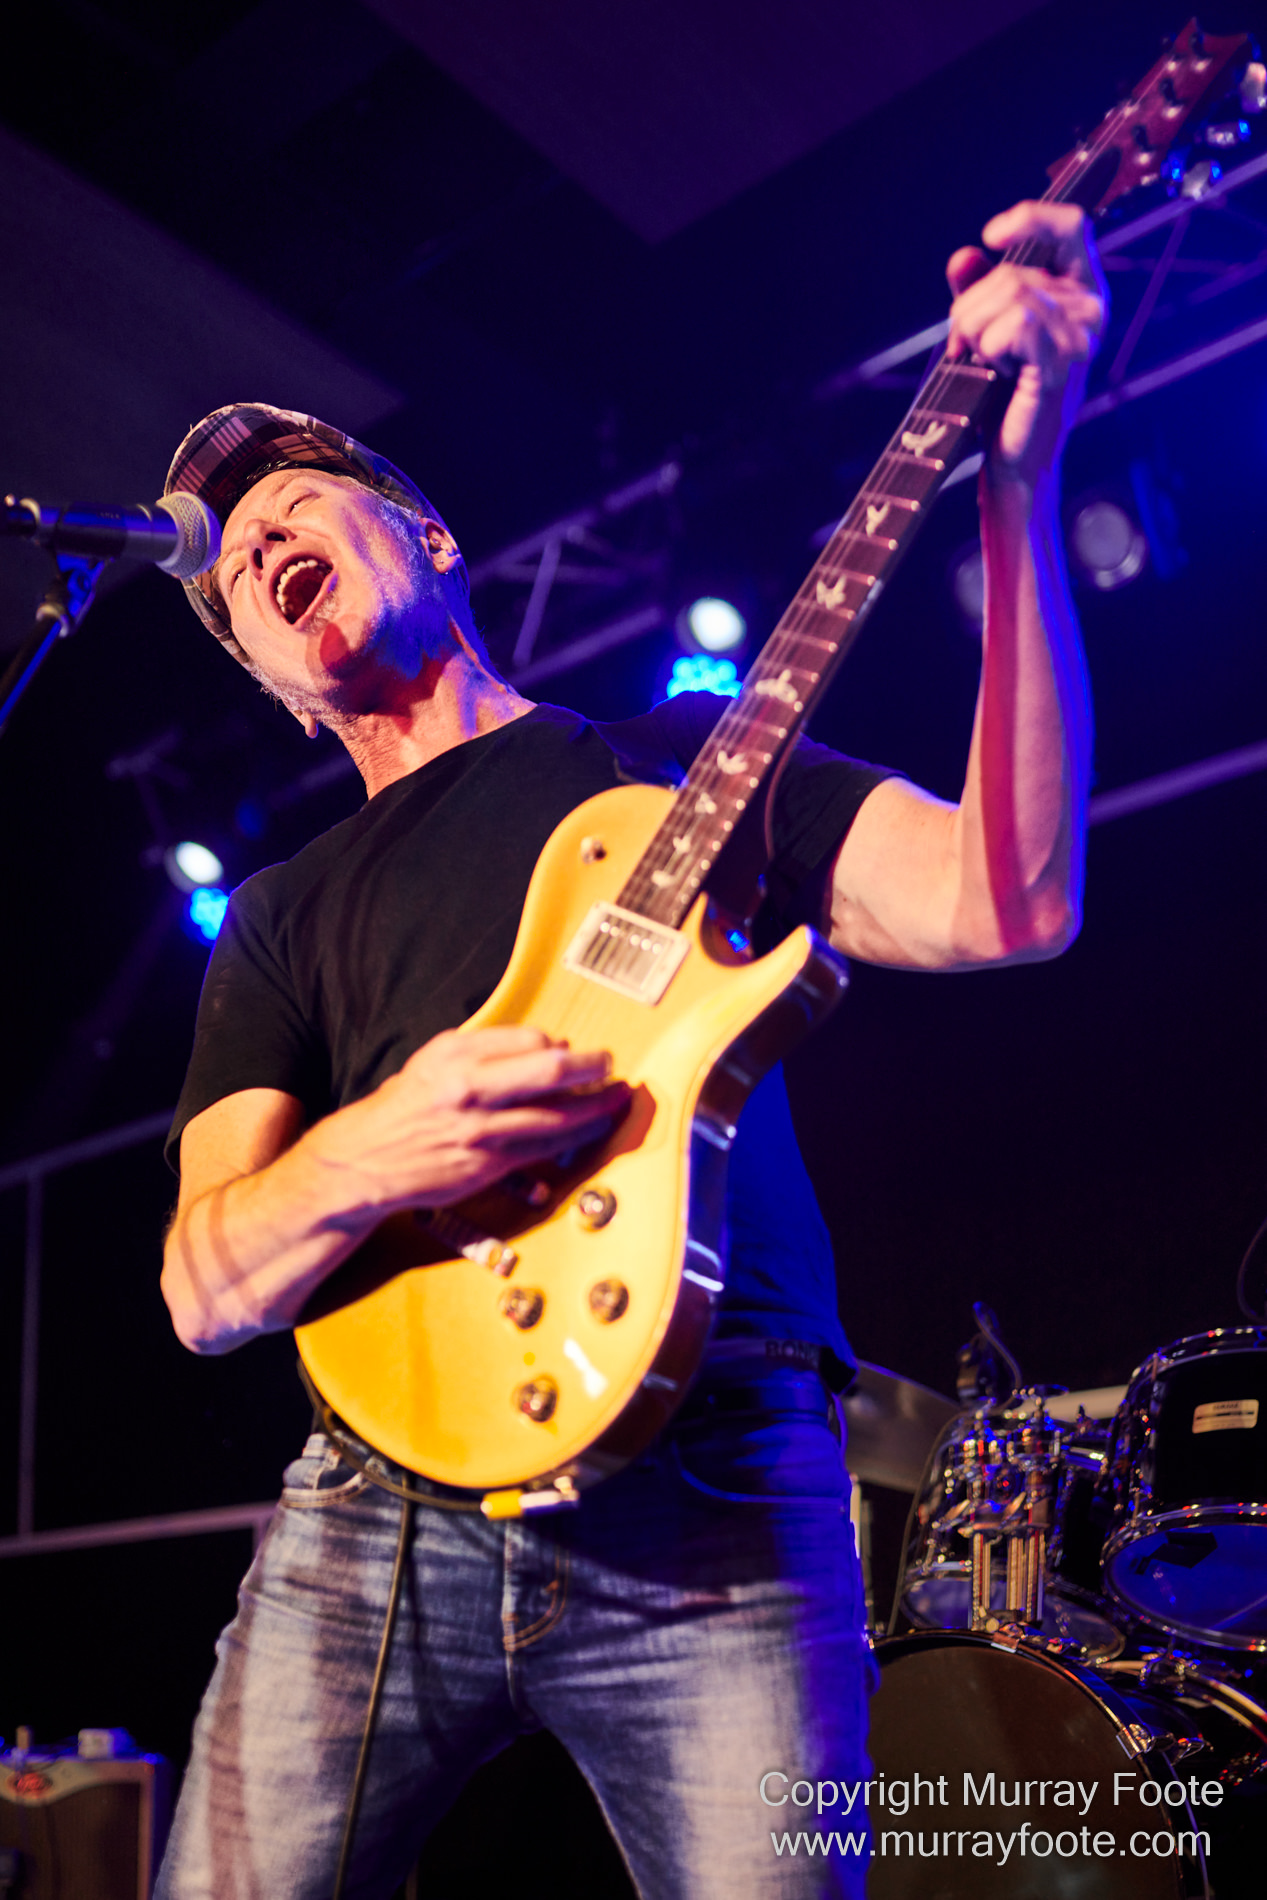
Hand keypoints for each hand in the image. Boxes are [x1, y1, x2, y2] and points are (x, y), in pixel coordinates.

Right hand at [307, 1025, 629, 1215]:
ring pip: (556, 1115)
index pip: (530, 1039)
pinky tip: (590, 1129)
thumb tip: (545, 1045)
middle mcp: (470, 1089)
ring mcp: (481, 1131)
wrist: (364, 1160)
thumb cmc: (404, 1107)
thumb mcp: (433, 1060)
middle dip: (592, 1067)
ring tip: (615, 1099)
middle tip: (611, 1065)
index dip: (559, 1045)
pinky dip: (572, 1138)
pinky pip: (542, 1150)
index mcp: (456, 1056)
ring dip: (595, 1107)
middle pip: (550, 1070)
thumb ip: (484, 1048)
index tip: (572, 1051)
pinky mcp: (487, 1165)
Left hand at [946, 200, 1105, 487]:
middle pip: (1016, 272)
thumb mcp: (984, 332)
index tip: (991, 235)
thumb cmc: (1000, 397)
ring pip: (1013, 295)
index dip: (1030, 217)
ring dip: (975, 330)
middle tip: (964, 346)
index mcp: (1079, 291)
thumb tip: (965, 254)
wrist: (1011, 460)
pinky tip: (997, 371)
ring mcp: (1081, 336)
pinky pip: (1017, 325)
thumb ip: (977, 289)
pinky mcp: (1063, 363)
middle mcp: (1090, 308)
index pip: (1070, 225)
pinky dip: (990, 346)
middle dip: (971, 308)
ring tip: (983, 362)